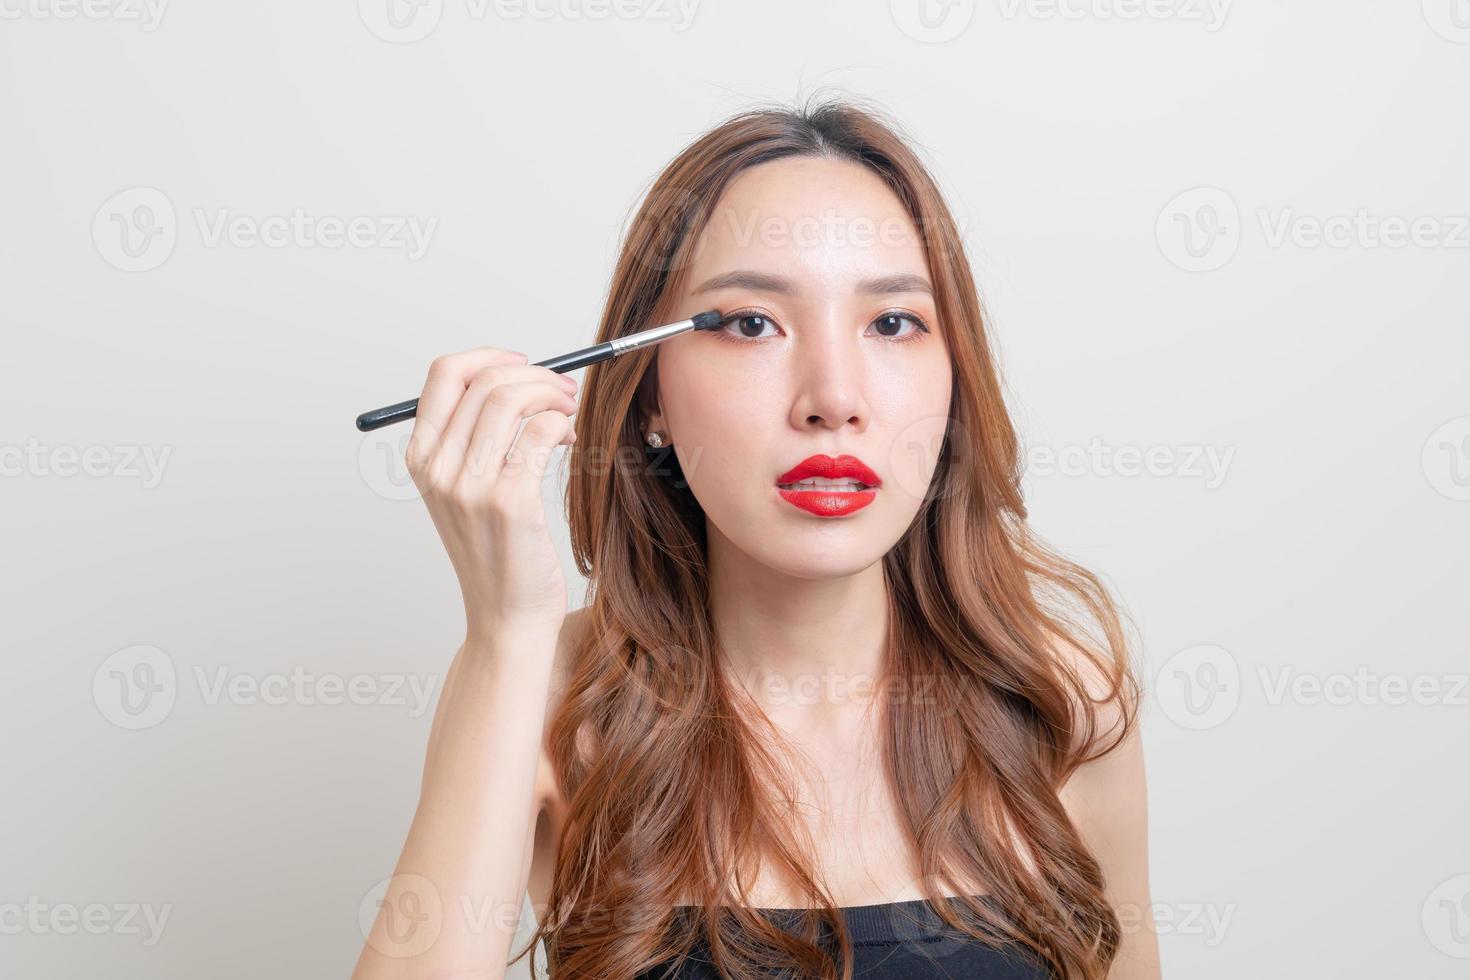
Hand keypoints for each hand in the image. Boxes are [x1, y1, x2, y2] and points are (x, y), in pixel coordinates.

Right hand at [404, 347, 578, 640]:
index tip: (522, 363)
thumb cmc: (496, 552)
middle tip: (564, 390)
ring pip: (512, 398)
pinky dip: (562, 422)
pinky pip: (541, 431)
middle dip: (534, 373)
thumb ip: (473, 439)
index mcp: (422, 457)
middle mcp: (439, 468)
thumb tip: (515, 380)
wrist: (506, 616)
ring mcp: (471, 485)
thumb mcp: (464, 491)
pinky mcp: (510, 501)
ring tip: (570, 411)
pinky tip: (570, 439)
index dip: (488, 356)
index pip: (444, 374)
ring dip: (552, 393)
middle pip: (485, 381)